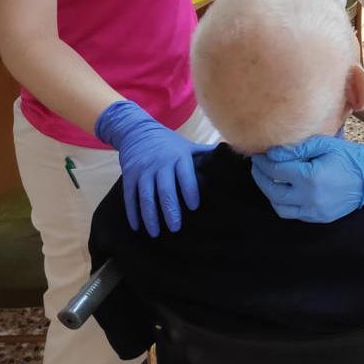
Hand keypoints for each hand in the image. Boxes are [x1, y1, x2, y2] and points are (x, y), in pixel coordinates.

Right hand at [95, 101, 216, 236]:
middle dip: (169, 209)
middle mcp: (160, 164)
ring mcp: (143, 170)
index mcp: (179, 157)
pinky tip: (136, 227)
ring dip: (149, 216)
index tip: (193, 207)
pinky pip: (130, 196)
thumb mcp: (188, 146)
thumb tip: (234, 159)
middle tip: (175, 228)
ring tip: (155, 233)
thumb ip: (206, 155)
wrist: (137, 130)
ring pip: (145, 195)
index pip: (185, 175)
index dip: (189, 190)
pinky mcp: (129, 176)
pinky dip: (132, 212)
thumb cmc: (169, 143)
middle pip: (164, 189)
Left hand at [250, 135, 363, 222]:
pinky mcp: (319, 218)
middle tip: (257, 165)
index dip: (263, 161)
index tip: (258, 154)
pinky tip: (283, 191)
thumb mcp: (323, 144)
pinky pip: (293, 213)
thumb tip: (272, 153)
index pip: (276, 170)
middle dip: (261, 176)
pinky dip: (283, 203)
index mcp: (310, 177)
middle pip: (272, 190)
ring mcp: (314, 211)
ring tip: (267, 179)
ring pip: (280, 207)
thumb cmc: (347, 156)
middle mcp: (310, 198)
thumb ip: (297, 148)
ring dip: (269, 193)